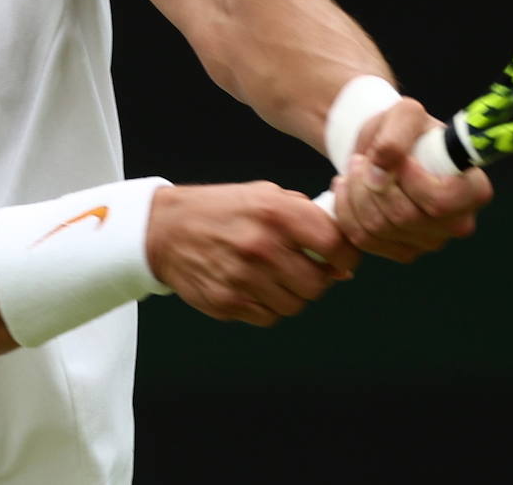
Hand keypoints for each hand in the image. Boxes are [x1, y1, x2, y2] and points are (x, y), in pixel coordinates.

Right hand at [146, 181, 360, 326]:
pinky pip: (269, 317)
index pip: (335, 245)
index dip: (346, 256)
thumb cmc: (222, 210)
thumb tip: (342, 254)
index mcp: (276, 212)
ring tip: (277, 277)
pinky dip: (269, 306)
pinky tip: (256, 287)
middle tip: (306, 269)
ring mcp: (243, 277)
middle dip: (318, 279)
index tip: (342, 259)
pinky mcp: (228, 302)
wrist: (166, 229)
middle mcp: (262, 245)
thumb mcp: (265, 195)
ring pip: (295, 305)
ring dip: (293, 294)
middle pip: (318, 284)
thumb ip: (305, 217)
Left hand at [331, 98, 492, 262]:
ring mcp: (430, 241)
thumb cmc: (403, 129)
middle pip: (403, 216)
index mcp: (472, 189)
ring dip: (355, 193)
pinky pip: (363, 239)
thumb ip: (396, 134)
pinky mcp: (402, 251)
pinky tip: (347, 188)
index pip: (441, 201)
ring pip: (378, 228)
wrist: (384, 149)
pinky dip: (345, 210)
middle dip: (372, 182)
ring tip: (354, 169)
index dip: (412, 182)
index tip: (400, 159)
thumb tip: (380, 169)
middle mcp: (457, 222)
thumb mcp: (404, 113)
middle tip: (362, 159)